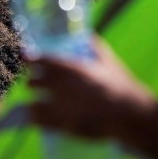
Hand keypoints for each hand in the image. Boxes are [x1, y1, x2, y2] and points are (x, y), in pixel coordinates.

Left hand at [27, 39, 157, 141]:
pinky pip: (39, 122)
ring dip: (33, 103)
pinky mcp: (63, 124)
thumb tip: (87, 34)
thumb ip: (95, 46)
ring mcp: (61, 106)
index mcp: (70, 68)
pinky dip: (37, 119)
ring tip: (34, 105)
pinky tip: (37, 119)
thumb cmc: (121, 86)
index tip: (27, 59)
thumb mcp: (109, 61)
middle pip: (32, 81)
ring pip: (33, 103)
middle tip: (35, 84)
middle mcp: (61, 85)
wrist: (130, 114)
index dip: (30, 59)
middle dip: (33, 82)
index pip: (39, 60)